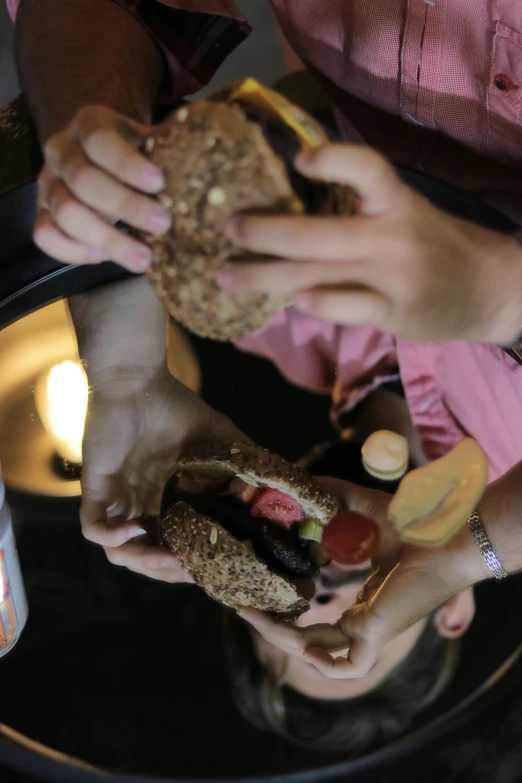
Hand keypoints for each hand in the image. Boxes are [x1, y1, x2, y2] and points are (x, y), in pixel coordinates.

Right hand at [35, 105, 170, 270]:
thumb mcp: (152, 140)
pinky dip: (70, 251)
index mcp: (89, 124)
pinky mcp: (42, 213)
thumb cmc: (137, 152)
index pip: (99, 140)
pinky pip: (44, 235)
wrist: (99, 155)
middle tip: (164, 226)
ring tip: (144, 259)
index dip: (127, 164)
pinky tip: (101, 259)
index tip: (159, 183)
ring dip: (107, 239)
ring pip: (66, 214)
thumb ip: (174, 147)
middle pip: (84, 181)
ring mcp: (48, 184)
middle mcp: (61, 151)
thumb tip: (217, 157)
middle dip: (126, 206)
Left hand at [80, 367, 241, 581]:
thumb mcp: (219, 439)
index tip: (208, 566)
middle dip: (167, 569)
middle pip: (143, 554)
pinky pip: (94, 529)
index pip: (165, 540)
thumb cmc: (173, 405)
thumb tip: (275, 486)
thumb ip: (243, 463)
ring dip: (145, 562)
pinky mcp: (94, 487)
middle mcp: (131, 500)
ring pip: (119, 551)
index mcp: (153, 494)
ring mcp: (111, 496)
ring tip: (175, 563)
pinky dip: (115, 538)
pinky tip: (139, 531)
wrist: (137, 380)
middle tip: (194, 573)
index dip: (183, 559)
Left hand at [219, 145, 521, 343]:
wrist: (484, 289)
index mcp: (396, 201)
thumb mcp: (405, 213)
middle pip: (315, 234)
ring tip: (228, 275)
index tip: (298, 159)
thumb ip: (359, 209)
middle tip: (226, 228)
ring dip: (263, 277)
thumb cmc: (432, 245)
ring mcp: (390, 278)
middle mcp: (392, 236)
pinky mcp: (390, 312)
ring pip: (314, 276)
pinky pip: (339, 308)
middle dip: (262, 233)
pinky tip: (285, 302)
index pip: (366, 169)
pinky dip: (309, 304)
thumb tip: (288, 207)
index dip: (333, 159)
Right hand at [239, 477, 482, 678]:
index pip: (316, 619)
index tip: (254, 593)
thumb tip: (288, 479)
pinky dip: (322, 663)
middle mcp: (363, 619)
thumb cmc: (409, 521)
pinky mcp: (378, 635)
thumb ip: (323, 494)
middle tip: (240, 607)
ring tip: (250, 614)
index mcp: (361, 600)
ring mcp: (370, 631)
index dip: (281, 611)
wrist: (444, 532)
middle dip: (270, 626)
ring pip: (318, 654)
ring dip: (281, 638)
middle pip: (308, 638)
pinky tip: (299, 643)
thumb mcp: (354, 506)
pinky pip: (347, 667)